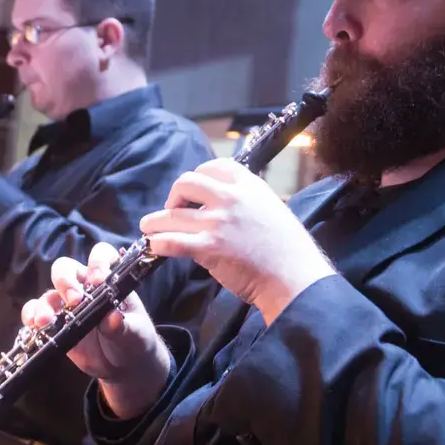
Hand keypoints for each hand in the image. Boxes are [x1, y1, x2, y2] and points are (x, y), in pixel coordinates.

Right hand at [21, 241, 170, 417]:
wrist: (124, 365)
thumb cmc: (134, 339)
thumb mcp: (135, 334)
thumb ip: (124, 326)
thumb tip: (112, 317)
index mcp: (108, 280)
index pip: (100, 255)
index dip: (97, 262)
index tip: (98, 280)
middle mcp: (84, 287)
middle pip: (65, 269)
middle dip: (65, 281)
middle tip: (73, 301)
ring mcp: (66, 305)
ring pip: (48, 293)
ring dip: (44, 304)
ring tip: (46, 321)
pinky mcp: (55, 323)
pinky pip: (36, 313)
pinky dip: (31, 317)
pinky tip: (34, 326)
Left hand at [140, 158, 333, 324]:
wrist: (295, 278)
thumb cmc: (288, 250)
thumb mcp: (272, 210)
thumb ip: (248, 202)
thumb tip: (224, 204)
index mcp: (249, 186)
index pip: (214, 167)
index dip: (198, 176)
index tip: (192, 191)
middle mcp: (231, 198)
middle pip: (186, 183)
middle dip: (173, 196)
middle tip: (173, 210)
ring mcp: (218, 222)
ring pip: (172, 214)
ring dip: (155, 221)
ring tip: (148, 227)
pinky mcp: (209, 247)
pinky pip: (172, 241)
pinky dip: (159, 243)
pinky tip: (156, 247)